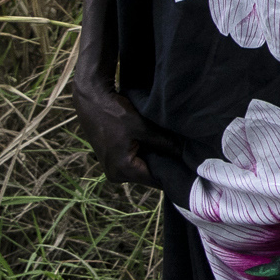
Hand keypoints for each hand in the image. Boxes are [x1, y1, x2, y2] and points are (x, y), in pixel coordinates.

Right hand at [71, 71, 178, 186]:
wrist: (91, 99)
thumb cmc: (114, 112)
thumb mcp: (143, 127)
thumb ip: (165, 143)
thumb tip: (186, 153)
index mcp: (122, 170)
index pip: (156, 180)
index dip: (173, 173)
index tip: (189, 167)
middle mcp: (115, 174)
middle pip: (148, 175)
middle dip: (164, 166)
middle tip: (184, 156)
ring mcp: (111, 168)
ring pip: (142, 168)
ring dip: (154, 159)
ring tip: (171, 148)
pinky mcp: (111, 159)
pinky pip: (133, 162)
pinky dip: (144, 154)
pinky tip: (156, 144)